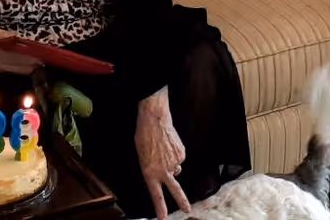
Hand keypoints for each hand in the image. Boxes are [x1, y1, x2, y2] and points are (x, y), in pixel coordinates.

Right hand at [0, 25, 42, 73]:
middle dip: (30, 64)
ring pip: (13, 69)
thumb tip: (19, 39)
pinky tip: (23, 67)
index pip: (17, 55)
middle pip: (17, 65)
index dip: (29, 56)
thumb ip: (5, 36)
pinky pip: (7, 70)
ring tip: (36, 65)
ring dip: (25, 68)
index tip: (41, 54)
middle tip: (43, 61)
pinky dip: (16, 68)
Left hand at [136, 89, 190, 219]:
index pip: (156, 194)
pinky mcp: (182, 154)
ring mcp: (174, 162)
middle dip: (182, 201)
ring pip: (175, 168)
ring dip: (171, 164)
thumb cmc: (144, 136)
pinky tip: (169, 145)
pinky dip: (175, 154)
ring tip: (163, 151)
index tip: (163, 218)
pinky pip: (179, 158)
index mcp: (150, 172)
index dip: (160, 208)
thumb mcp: (142, 157)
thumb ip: (152, 169)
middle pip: (175, 190)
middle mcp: (164, 170)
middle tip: (188, 210)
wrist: (155, 119)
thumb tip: (167, 173)